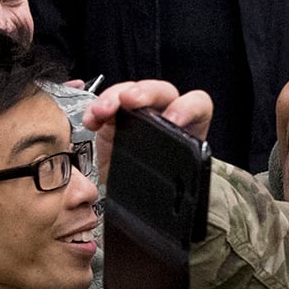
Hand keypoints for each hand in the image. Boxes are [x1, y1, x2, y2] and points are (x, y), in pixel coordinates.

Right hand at [82, 79, 213, 179]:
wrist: (137, 197)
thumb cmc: (160, 185)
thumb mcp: (173, 183)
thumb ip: (175, 176)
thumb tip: (169, 187)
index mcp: (190, 127)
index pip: (197, 104)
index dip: (187, 108)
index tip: (173, 121)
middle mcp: (165, 114)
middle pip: (160, 92)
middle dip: (144, 93)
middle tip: (130, 100)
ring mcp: (139, 114)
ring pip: (129, 92)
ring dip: (114, 97)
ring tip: (103, 111)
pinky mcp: (116, 119)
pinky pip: (105, 106)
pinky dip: (95, 110)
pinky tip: (91, 120)